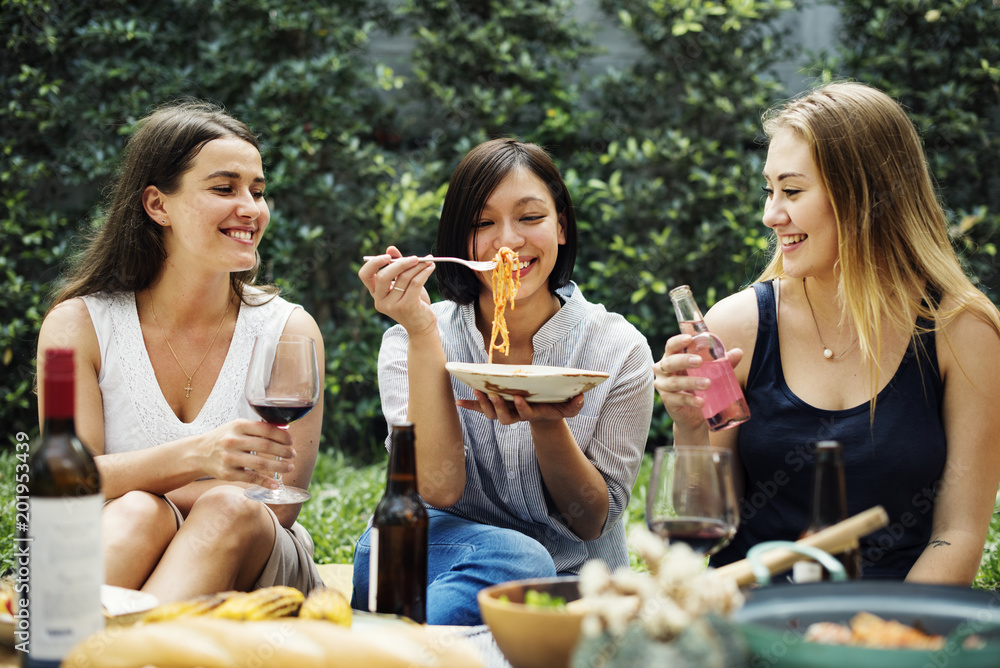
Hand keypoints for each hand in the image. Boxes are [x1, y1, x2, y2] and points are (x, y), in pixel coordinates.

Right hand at [197, 419, 294, 489]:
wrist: (198, 453)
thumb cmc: (224, 438)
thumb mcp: (237, 427)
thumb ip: (256, 428)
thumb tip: (284, 432)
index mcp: (238, 425)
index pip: (266, 429)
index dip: (282, 436)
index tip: (291, 441)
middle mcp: (233, 441)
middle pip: (265, 446)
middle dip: (283, 451)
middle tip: (293, 454)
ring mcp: (229, 458)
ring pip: (260, 463)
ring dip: (279, 466)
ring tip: (290, 467)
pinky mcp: (227, 473)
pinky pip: (250, 478)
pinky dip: (265, 482)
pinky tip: (275, 484)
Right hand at [358, 246, 435, 333]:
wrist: (422, 325)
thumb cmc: (412, 301)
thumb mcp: (403, 283)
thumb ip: (397, 266)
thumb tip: (391, 248)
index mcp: (376, 293)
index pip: (364, 275)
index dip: (373, 263)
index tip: (388, 256)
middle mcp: (380, 300)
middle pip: (383, 276)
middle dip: (400, 264)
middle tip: (415, 258)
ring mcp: (392, 305)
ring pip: (403, 278)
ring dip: (418, 266)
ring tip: (428, 261)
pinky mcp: (407, 307)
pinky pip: (415, 283)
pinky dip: (424, 273)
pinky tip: (431, 267)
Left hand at [457, 390, 584, 424]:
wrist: (545, 413)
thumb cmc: (557, 407)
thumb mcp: (570, 408)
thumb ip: (576, 405)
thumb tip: (581, 397)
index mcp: (533, 414)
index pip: (525, 414)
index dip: (522, 408)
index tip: (518, 398)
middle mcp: (517, 415)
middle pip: (504, 417)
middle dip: (497, 406)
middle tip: (491, 395)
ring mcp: (506, 412)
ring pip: (492, 413)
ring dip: (482, 404)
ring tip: (476, 392)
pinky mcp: (498, 408)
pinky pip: (482, 409)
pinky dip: (470, 406)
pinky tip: (458, 402)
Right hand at [653, 334, 742, 431]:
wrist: (694, 413)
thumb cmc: (698, 385)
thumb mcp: (710, 372)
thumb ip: (722, 363)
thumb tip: (738, 352)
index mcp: (672, 358)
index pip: (671, 346)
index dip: (678, 342)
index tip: (689, 339)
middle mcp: (663, 371)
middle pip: (670, 363)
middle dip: (684, 361)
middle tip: (699, 361)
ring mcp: (664, 386)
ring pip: (675, 382)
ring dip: (691, 382)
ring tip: (707, 383)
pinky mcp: (668, 401)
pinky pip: (678, 400)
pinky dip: (690, 400)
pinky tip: (701, 401)